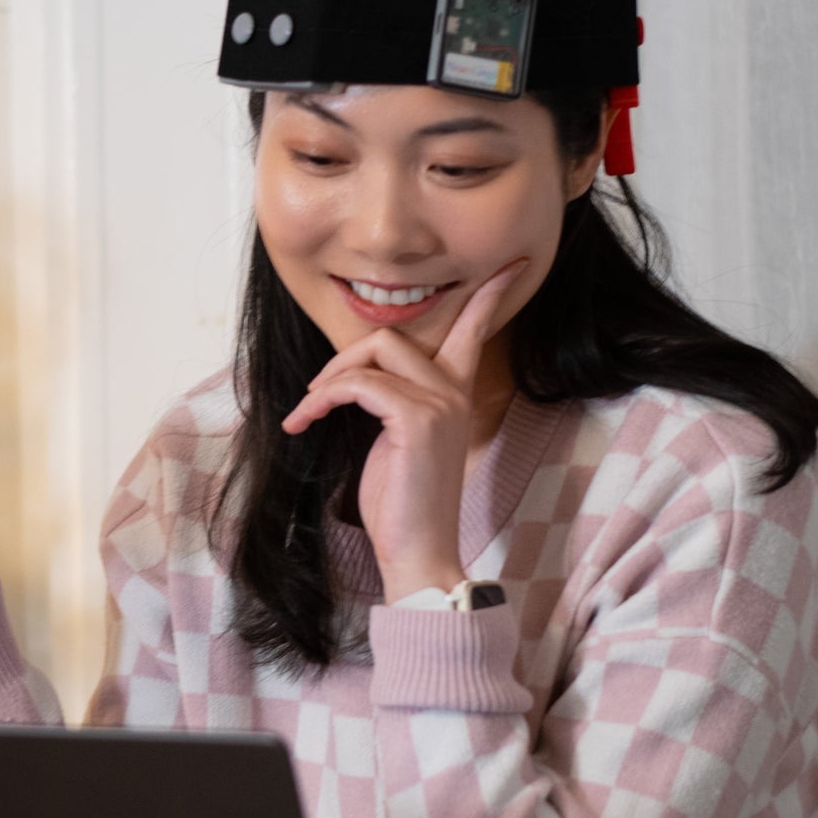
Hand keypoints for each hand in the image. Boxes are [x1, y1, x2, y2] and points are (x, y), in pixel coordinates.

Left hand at [281, 259, 527, 601]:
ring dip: (328, 379)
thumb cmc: (403, 506)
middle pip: (396, 334)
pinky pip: (358, 384)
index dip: (490, 294)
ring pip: (373, 352)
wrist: (417, 554)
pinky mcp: (417, 419)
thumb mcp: (398, 443)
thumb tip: (358, 380)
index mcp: (456, 395)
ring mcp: (440, 403)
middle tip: (317, 396)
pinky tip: (304, 422)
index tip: (513, 263)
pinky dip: (323, 399)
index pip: (476, 329)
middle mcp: (454, 392)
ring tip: (307, 412)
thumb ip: (393, 402)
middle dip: (345, 355)